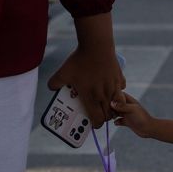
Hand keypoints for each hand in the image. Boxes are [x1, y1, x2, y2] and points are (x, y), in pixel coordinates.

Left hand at [47, 12, 123, 127]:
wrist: (97, 46)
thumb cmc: (79, 60)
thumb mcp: (63, 72)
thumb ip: (54, 83)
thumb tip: (52, 88)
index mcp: (91, 97)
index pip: (97, 118)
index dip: (96, 124)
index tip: (93, 124)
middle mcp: (104, 95)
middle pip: (109, 114)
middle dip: (104, 118)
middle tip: (99, 114)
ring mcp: (114, 87)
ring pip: (117, 104)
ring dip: (113, 107)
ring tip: (108, 104)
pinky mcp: (119, 78)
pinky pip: (120, 89)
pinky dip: (117, 91)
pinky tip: (112, 87)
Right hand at [111, 92, 153, 137]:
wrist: (149, 129)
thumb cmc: (142, 117)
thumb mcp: (132, 109)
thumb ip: (122, 106)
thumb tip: (111, 103)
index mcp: (129, 101)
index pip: (119, 94)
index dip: (113, 95)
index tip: (107, 99)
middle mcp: (127, 107)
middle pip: (115, 104)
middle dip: (111, 106)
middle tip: (109, 110)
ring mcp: (127, 114)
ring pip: (116, 112)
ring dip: (112, 114)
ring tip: (113, 116)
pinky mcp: (127, 122)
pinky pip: (118, 121)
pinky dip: (116, 122)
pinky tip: (117, 122)